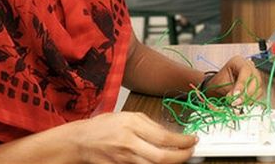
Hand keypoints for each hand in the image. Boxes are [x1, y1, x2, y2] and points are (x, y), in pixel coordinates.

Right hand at [70, 111, 196, 163]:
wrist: (82, 141)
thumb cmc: (105, 125)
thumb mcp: (129, 116)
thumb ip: (150, 124)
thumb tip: (170, 134)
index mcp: (132, 125)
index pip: (165, 138)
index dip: (182, 141)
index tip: (192, 140)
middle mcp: (129, 143)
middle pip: (162, 158)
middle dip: (182, 157)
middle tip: (191, 152)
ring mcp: (124, 160)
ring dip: (171, 163)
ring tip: (180, 156)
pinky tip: (162, 160)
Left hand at [204, 55, 262, 105]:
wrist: (221, 85)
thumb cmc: (220, 81)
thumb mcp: (222, 83)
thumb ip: (230, 90)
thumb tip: (236, 98)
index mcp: (238, 61)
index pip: (245, 70)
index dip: (241, 83)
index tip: (235, 95)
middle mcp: (249, 66)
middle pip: (254, 80)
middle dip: (245, 94)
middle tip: (235, 103)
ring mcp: (255, 75)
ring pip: (258, 88)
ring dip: (248, 99)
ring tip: (236, 104)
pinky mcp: (258, 85)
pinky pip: (258, 94)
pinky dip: (250, 101)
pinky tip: (241, 104)